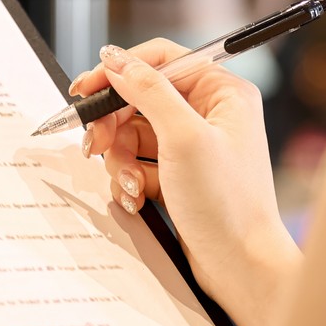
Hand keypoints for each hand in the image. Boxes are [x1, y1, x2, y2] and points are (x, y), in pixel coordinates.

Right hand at [75, 41, 302, 325]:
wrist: (240, 265)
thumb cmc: (227, 204)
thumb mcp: (183, 138)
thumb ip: (148, 92)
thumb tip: (116, 60)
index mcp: (222, 93)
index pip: (159, 61)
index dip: (119, 71)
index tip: (85, 90)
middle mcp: (210, 114)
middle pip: (139, 99)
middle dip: (113, 125)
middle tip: (94, 144)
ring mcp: (193, 146)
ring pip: (133, 134)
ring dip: (120, 159)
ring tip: (129, 184)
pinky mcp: (180, 175)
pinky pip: (138, 163)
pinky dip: (129, 179)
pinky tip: (136, 198)